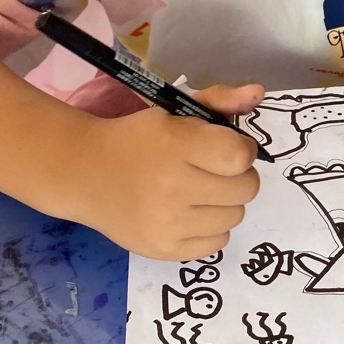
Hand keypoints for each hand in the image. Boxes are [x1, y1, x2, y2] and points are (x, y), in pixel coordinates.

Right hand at [72, 82, 263, 258]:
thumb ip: (219, 100)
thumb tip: (258, 93)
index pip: (240, 156)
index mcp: (175, 146)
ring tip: (199, 192)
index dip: (242, 150)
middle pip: (246, 189)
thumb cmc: (137, 139)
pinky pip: (218, 242)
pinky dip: (211, 227)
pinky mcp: (165, 250)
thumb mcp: (175, 112)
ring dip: (225, 203)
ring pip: (235, 216)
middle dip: (237, 176)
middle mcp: (172, 188)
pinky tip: (189, 214)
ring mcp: (168, 224)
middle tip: (213, 170)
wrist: (85, 174)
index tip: (227, 147)